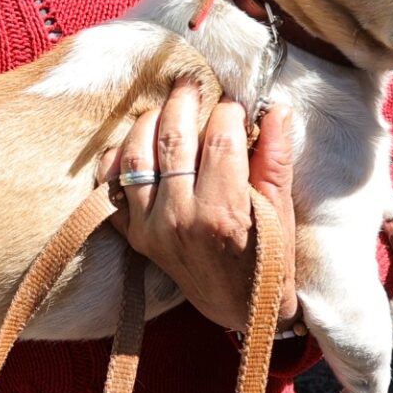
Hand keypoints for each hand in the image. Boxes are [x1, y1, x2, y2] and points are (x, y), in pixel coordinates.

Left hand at [104, 81, 298, 332]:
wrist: (236, 308)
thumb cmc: (267, 259)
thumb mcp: (280, 211)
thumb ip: (275, 159)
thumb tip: (276, 110)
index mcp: (223, 212)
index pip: (219, 140)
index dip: (228, 112)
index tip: (235, 105)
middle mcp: (179, 218)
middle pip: (173, 139)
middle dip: (183, 102)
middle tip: (191, 84)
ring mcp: (150, 228)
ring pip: (136, 156)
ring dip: (148, 122)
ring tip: (164, 107)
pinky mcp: (133, 236)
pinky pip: (112, 188)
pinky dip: (116, 159)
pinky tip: (133, 141)